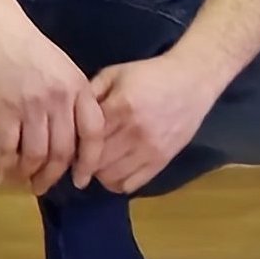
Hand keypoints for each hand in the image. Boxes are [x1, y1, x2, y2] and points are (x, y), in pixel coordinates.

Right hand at [0, 15, 101, 190]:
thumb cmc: (29, 47)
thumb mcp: (63, 69)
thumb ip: (69, 100)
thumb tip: (65, 141)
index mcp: (79, 88)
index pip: (93, 133)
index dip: (89, 161)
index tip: (82, 180)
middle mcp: (60, 99)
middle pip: (63, 151)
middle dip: (52, 176)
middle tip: (41, 187)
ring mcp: (33, 104)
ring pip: (36, 154)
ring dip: (26, 174)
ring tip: (19, 181)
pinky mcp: (5, 108)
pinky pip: (7, 148)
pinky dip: (2, 166)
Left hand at [77, 52, 217, 195]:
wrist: (192, 80)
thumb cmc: (150, 74)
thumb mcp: (115, 73)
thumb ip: (90, 93)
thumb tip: (68, 118)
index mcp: (120, 107)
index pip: (85, 140)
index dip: (72, 147)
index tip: (67, 147)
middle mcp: (134, 132)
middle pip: (95, 163)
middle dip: (84, 162)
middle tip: (81, 156)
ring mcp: (150, 149)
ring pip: (111, 178)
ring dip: (100, 173)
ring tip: (100, 162)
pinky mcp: (162, 161)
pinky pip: (131, 185)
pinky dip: (118, 182)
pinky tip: (117, 169)